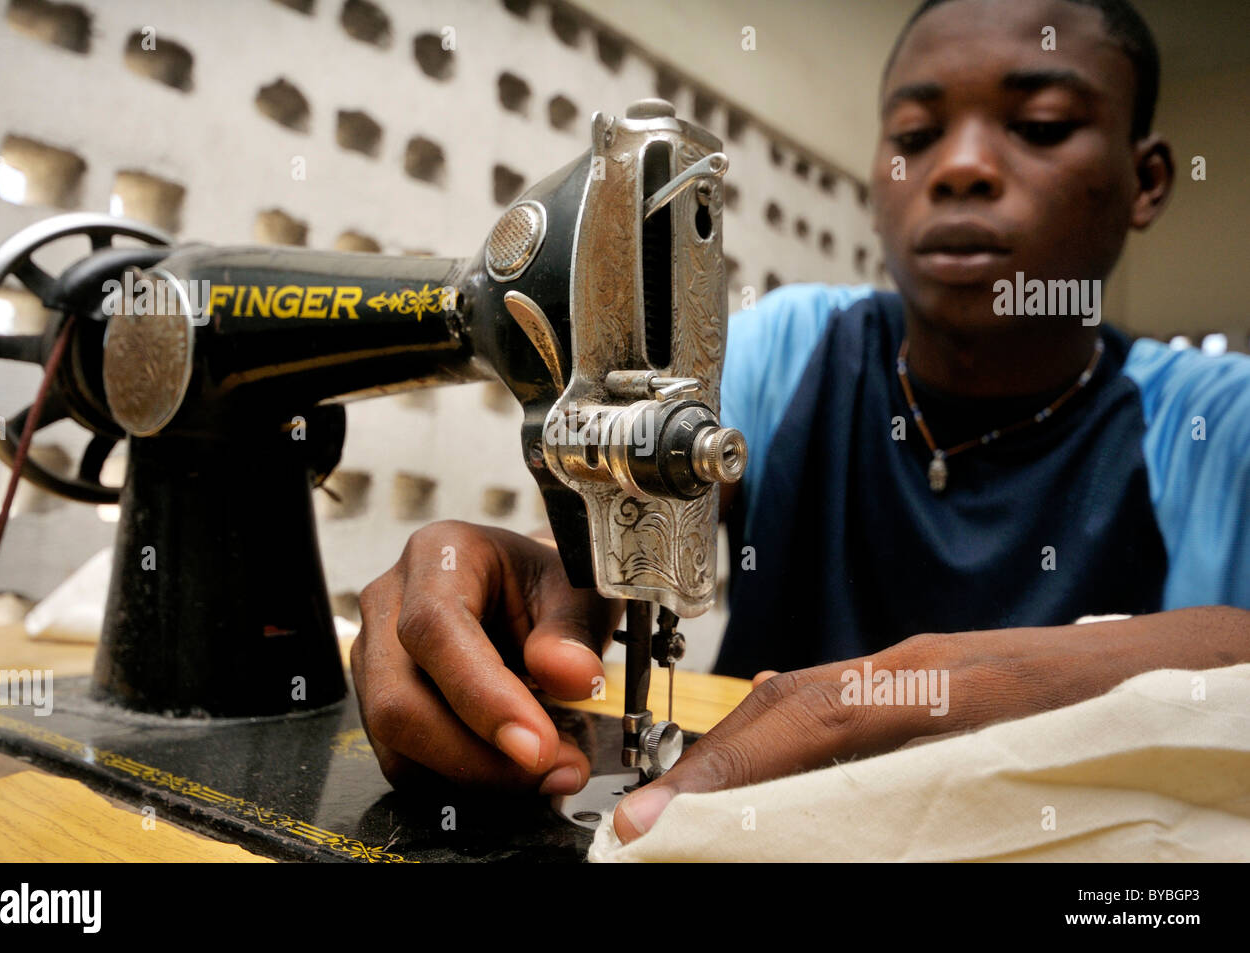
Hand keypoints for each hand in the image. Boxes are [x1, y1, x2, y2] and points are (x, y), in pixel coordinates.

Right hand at [352, 520, 623, 794]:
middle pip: (398, 700)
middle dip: (476, 757)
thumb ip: (574, 631)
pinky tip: (511, 770)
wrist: (524, 593)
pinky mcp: (377, 700)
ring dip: (474, 775)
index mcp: (440, 554)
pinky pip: (402, 761)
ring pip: (396, 742)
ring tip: (547, 771)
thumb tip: (570, 674)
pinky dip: (460, 780)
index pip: (436, 628)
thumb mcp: (577, 591)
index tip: (537, 746)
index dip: (483, 697)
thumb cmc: (545, 586)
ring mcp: (374, 654)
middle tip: (552, 771)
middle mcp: (390, 600)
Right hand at [612, 607, 1249, 842]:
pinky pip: (831, 701)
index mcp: (937, 686)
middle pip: (785, 702)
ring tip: (687, 807)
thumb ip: (922, 808)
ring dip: (739, 752)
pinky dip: (779, 740)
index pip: (805, 725)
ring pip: (802, 698)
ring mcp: (915, 663)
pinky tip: (756, 774)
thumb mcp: (1024, 780)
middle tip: (648, 823)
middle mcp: (913, 664)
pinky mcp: (923, 676)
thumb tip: (818, 832)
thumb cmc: (1120, 727)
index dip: (727, 773)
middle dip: (709, 762)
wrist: (1183, 672)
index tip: (662, 821)